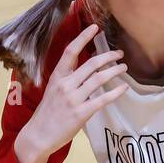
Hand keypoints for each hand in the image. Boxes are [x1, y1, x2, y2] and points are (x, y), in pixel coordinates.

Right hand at [17, 22, 127, 162]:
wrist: (39, 135)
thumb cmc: (48, 113)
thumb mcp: (54, 90)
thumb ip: (68, 79)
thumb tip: (86, 69)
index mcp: (57, 76)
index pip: (70, 51)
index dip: (83, 37)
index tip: (95, 28)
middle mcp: (66, 84)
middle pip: (91, 64)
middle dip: (108, 56)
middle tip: (120, 54)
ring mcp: (74, 99)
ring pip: (99, 78)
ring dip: (114, 71)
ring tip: (124, 68)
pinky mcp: (82, 113)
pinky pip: (103, 99)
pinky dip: (116, 92)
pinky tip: (124, 87)